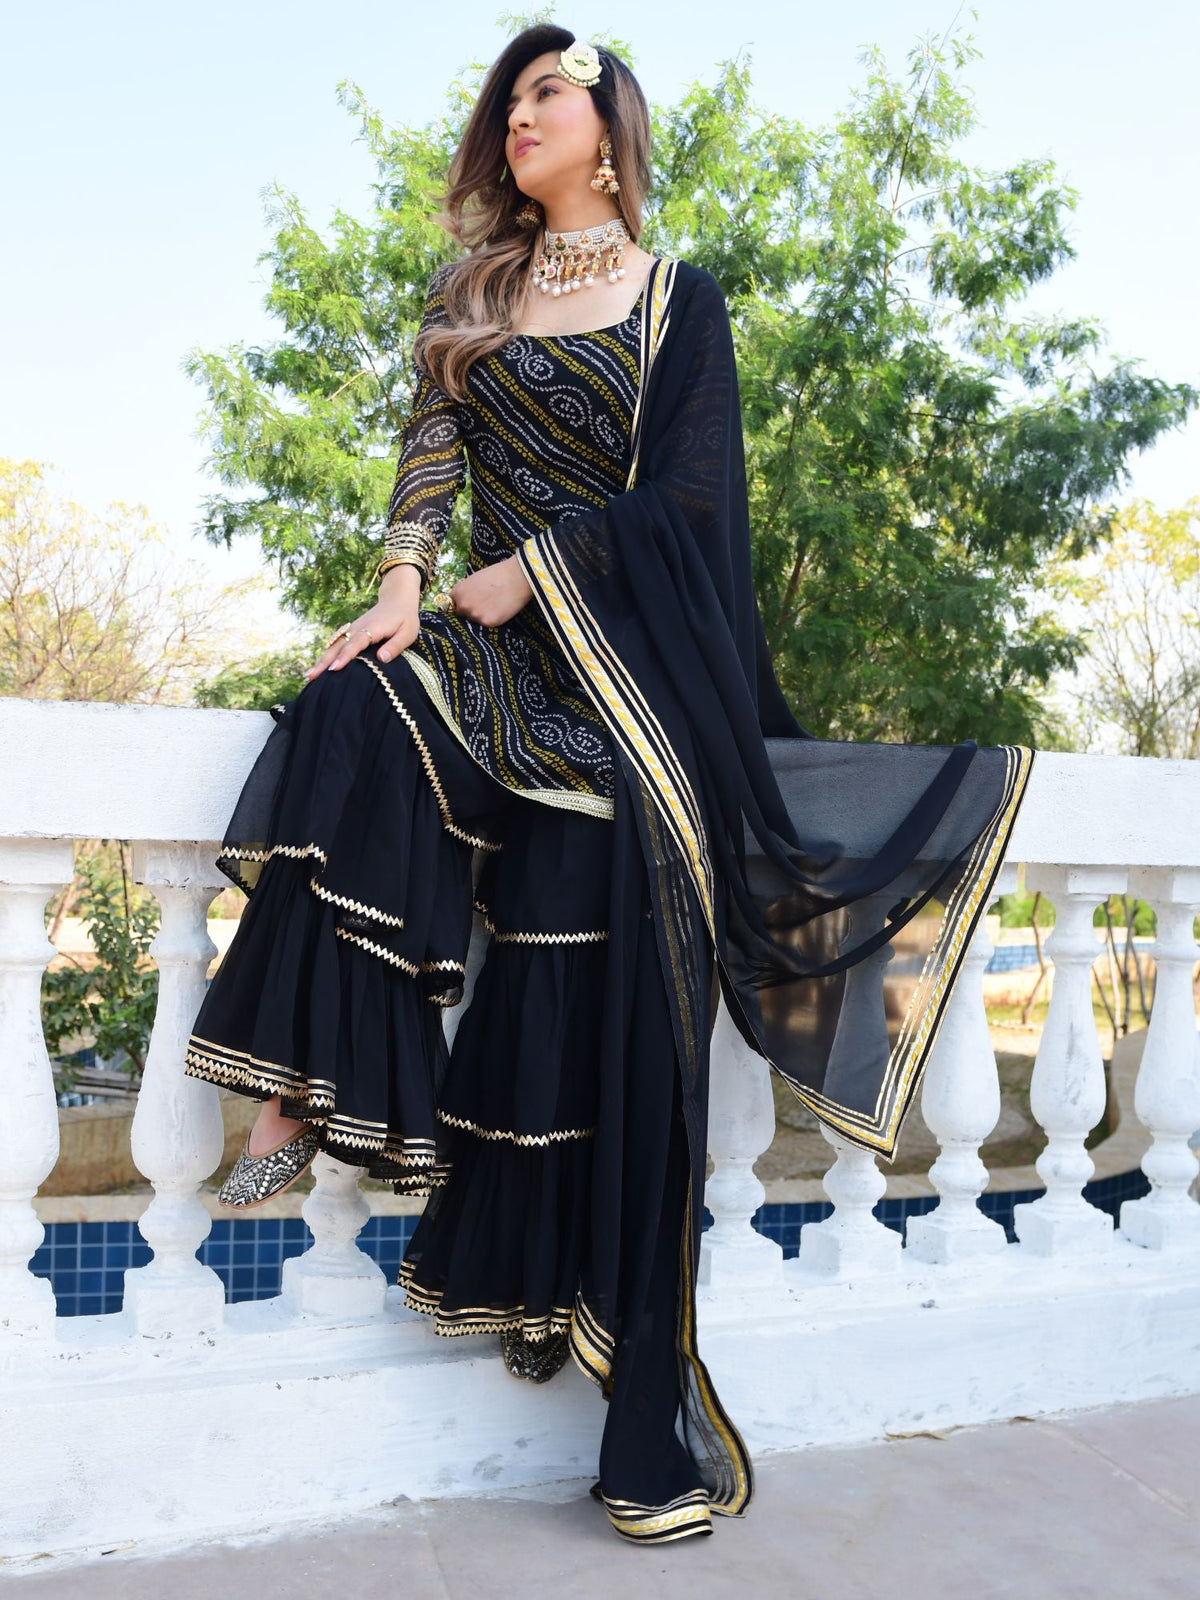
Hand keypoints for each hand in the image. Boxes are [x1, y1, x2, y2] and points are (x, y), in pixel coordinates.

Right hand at [305, 565, 422, 679]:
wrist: (396, 599)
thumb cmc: (405, 618)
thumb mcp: (408, 633)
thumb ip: (395, 646)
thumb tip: (381, 659)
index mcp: (372, 628)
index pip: (356, 643)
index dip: (345, 656)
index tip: (335, 668)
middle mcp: (357, 628)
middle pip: (338, 645)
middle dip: (325, 661)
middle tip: (312, 676)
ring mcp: (352, 629)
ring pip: (334, 645)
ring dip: (322, 659)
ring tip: (309, 675)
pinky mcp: (350, 631)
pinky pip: (336, 644)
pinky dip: (327, 655)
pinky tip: (319, 667)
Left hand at [449, 555, 532, 627]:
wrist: (516, 577)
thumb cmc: (497, 574)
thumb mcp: (474, 579)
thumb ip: (465, 591)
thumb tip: (462, 601)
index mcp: (458, 592)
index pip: (452, 605)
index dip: (462, 604)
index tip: (469, 604)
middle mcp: (463, 605)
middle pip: (462, 615)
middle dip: (470, 611)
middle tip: (484, 604)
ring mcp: (475, 615)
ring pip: (474, 621)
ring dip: (481, 616)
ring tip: (494, 606)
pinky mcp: (488, 622)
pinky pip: (486, 624)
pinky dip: (492, 619)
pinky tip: (500, 610)